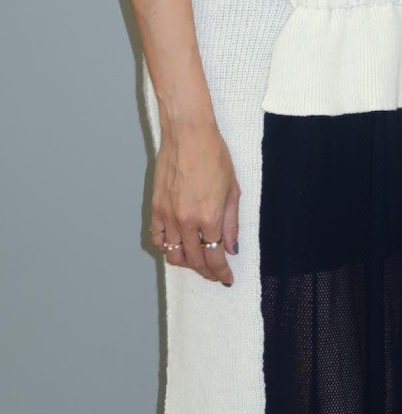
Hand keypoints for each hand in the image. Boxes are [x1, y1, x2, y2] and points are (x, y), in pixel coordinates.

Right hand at [150, 121, 239, 284]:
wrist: (188, 134)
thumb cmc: (214, 156)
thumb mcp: (233, 189)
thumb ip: (231, 222)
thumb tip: (231, 247)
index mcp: (209, 217)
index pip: (215, 257)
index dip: (221, 273)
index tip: (226, 279)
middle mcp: (186, 221)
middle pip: (194, 260)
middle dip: (206, 271)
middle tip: (215, 272)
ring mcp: (168, 216)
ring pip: (174, 254)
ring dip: (187, 263)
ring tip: (197, 260)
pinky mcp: (155, 208)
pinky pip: (157, 239)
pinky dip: (166, 249)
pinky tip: (176, 247)